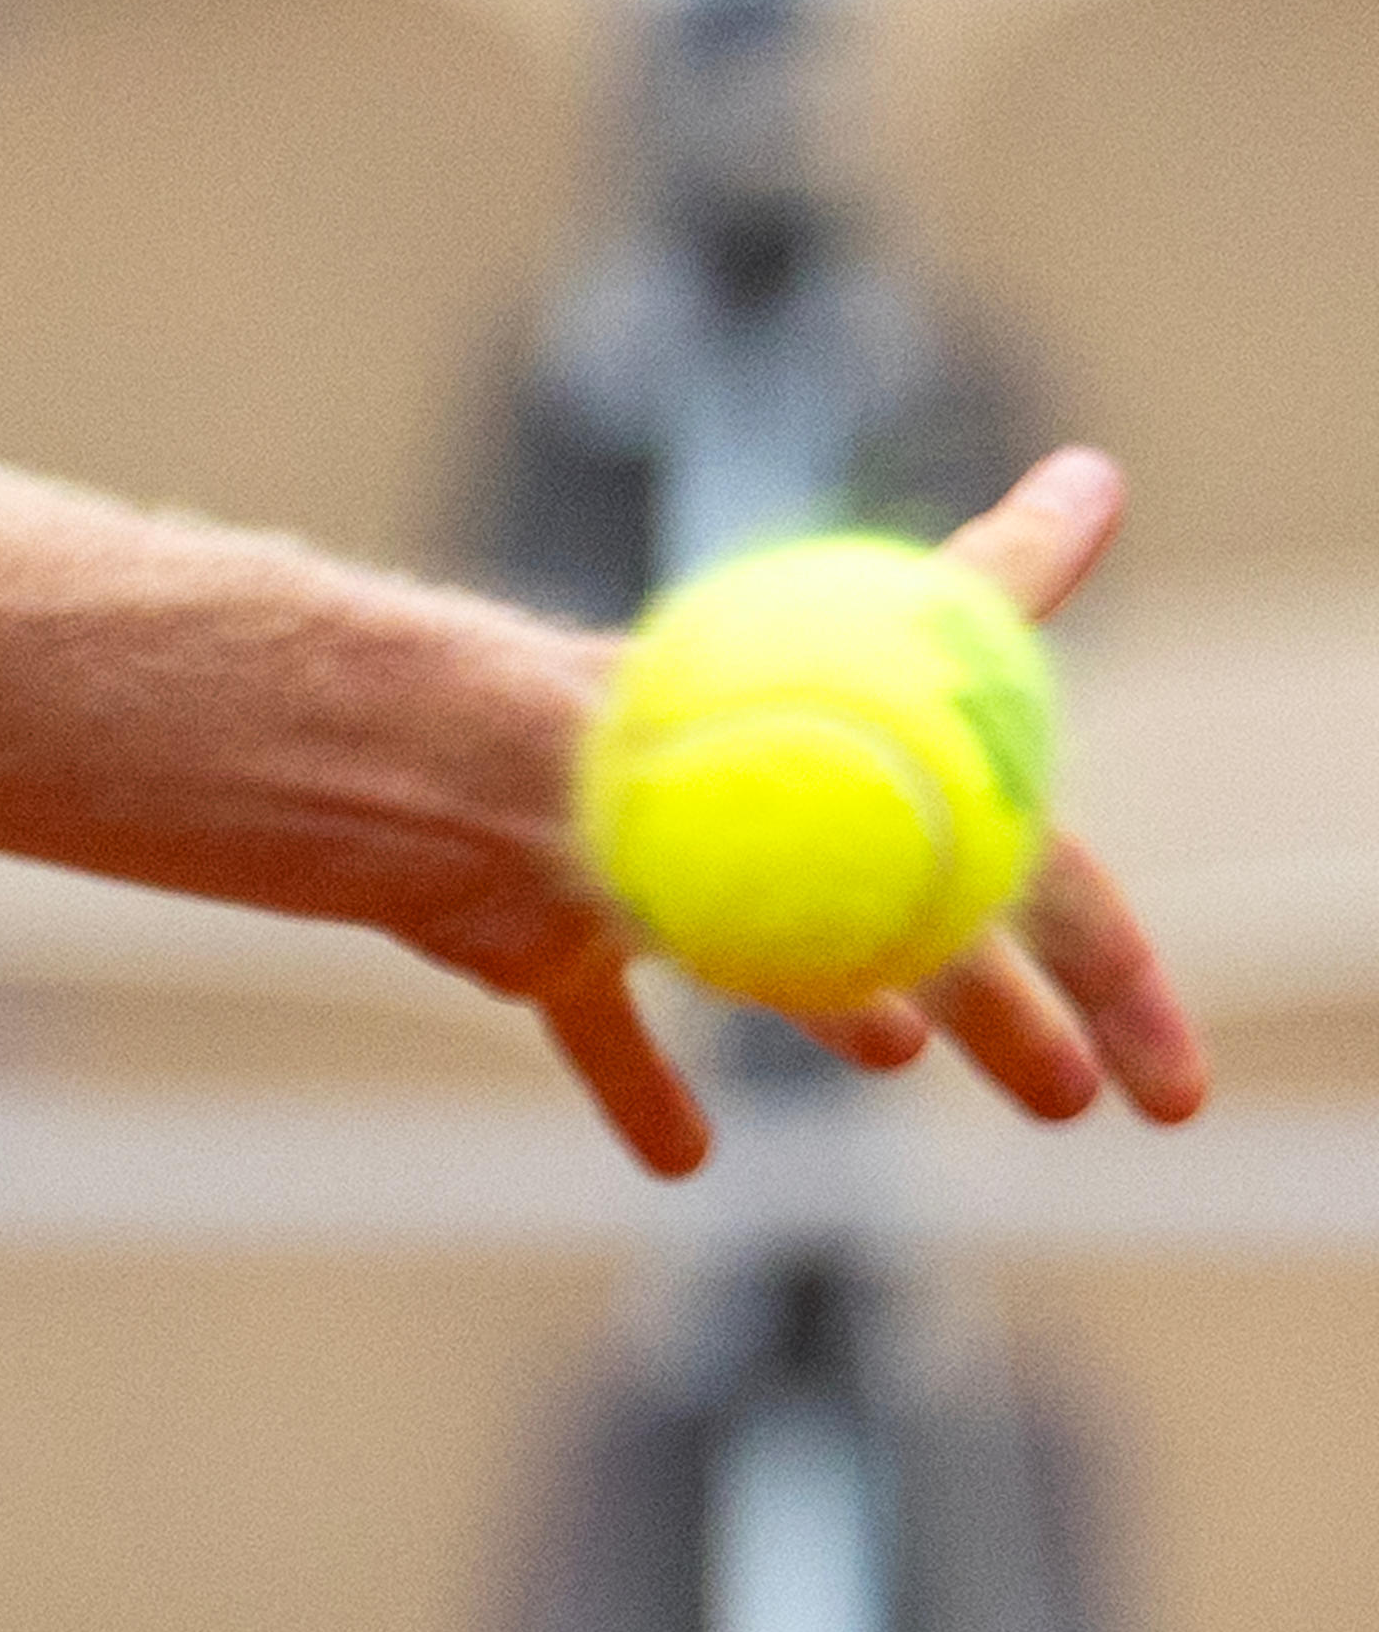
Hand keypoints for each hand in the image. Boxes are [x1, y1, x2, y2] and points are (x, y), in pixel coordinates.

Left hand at [450, 448, 1211, 1175]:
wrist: (459, 778)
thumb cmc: (675, 721)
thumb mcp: (866, 651)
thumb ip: (992, 582)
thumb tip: (1101, 473)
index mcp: (864, 778)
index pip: (1033, 883)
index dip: (1116, 981)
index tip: (1172, 1092)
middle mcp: (768, 828)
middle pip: (917, 932)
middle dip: (1008, 1012)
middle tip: (1068, 1102)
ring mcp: (658, 888)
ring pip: (780, 969)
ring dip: (854, 1021)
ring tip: (910, 1064)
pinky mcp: (545, 941)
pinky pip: (602, 1029)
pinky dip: (644, 1090)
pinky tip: (685, 1158)